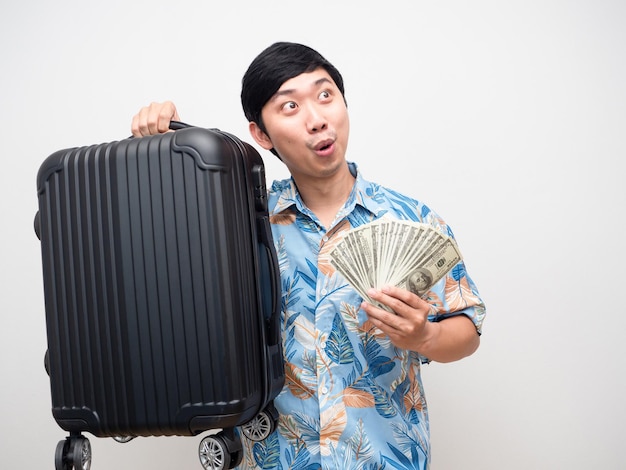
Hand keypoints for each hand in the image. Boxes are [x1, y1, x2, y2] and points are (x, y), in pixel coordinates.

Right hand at [131, 101, 179, 136]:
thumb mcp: (178, 127)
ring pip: (142, 125)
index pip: (163, 116)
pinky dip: (139, 135)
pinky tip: (146, 136)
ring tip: (154, 135)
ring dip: (148, 134)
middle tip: (159, 135)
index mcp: (167, 106)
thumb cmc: (173, 127)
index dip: (164, 128)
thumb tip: (170, 132)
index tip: (166, 131)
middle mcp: (155, 106)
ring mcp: (144, 111)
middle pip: (151, 122)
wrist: (167, 128)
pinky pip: (134, 128)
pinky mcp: (136, 117)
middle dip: (155, 133)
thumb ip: (174, 129)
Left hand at [361, 285, 479, 360]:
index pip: (409, 297)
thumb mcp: (417, 308)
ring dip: (373, 309)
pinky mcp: (398, 337)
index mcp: (423, 308)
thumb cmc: (415, 317)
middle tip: (370, 292)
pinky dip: (374, 319)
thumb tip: (384, 289)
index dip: (395, 291)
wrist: (421, 339)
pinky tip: (369, 314)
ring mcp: (407, 329)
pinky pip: (383, 326)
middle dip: (381, 297)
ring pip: (386, 317)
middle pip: (396, 305)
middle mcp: (416, 319)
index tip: (383, 287)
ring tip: (364, 304)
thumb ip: (405, 300)